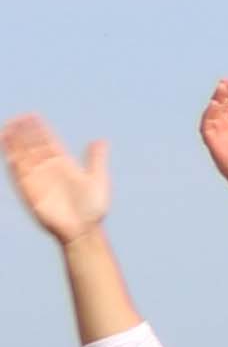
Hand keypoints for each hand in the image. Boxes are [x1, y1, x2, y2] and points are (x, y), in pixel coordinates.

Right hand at [3, 116, 109, 240]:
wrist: (84, 230)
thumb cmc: (93, 208)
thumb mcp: (98, 179)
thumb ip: (96, 159)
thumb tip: (100, 140)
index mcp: (64, 164)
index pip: (48, 142)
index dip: (39, 130)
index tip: (32, 116)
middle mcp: (48, 169)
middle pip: (33, 146)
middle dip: (25, 132)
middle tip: (17, 117)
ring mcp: (38, 179)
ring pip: (23, 157)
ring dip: (15, 144)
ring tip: (7, 128)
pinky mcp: (30, 191)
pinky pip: (19, 174)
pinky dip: (14, 161)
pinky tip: (8, 150)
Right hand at [195, 81, 227, 198]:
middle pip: (223, 113)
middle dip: (222, 97)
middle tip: (224, 82)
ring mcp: (223, 143)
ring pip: (213, 118)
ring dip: (215, 104)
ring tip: (220, 90)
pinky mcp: (216, 148)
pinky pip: (207, 129)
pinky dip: (209, 117)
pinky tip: (214, 104)